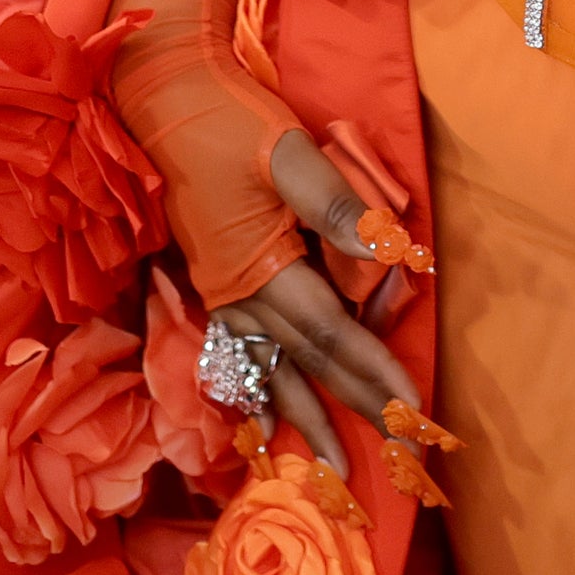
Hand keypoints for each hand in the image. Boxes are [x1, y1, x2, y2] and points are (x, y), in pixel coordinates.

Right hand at [110, 0, 427, 479]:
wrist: (163, 102)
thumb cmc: (231, 124)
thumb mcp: (290, 153)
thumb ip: (337, 205)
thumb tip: (390, 252)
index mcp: (262, 269)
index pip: (333, 336)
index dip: (373, 374)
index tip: (411, 413)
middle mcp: (240, 296)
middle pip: (307, 365)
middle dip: (352, 411)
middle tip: (394, 460)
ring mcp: (222, 296)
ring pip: (271, 371)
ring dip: (305, 419)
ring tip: (330, 471)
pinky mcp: (213, 285)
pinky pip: (241, 356)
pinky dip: (259, 394)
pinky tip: (267, 425)